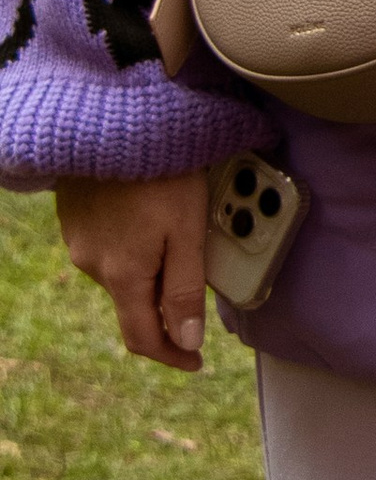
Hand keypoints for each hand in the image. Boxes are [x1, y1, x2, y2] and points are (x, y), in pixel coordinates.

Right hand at [55, 171, 210, 371]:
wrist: (112, 119)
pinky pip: (107, 246)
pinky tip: (149, 216)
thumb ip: (185, 289)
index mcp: (122, 275)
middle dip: (164, 305)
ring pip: (120, 273)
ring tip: (179, 236)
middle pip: (133, 303)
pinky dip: (132, 245)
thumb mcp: (187, 230)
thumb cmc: (159, 170)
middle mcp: (92, 264)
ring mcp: (79, 240)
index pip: (142, 337)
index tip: (194, 361)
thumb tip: (186, 341)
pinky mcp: (75, 216)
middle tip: (198, 289)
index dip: (171, 355)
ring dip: (149, 269)